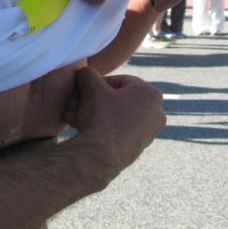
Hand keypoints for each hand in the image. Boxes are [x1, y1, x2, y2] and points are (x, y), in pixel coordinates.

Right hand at [62, 66, 165, 186]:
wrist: (100, 155)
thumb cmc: (101, 117)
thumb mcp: (91, 86)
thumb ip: (88, 73)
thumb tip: (85, 73)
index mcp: (151, 94)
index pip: (121, 81)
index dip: (99, 82)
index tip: (85, 88)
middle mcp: (156, 113)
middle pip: (117, 100)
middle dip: (93, 100)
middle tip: (76, 102)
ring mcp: (148, 132)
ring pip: (115, 115)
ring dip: (93, 113)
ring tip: (71, 115)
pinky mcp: (138, 147)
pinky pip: (117, 131)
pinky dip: (100, 127)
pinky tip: (79, 126)